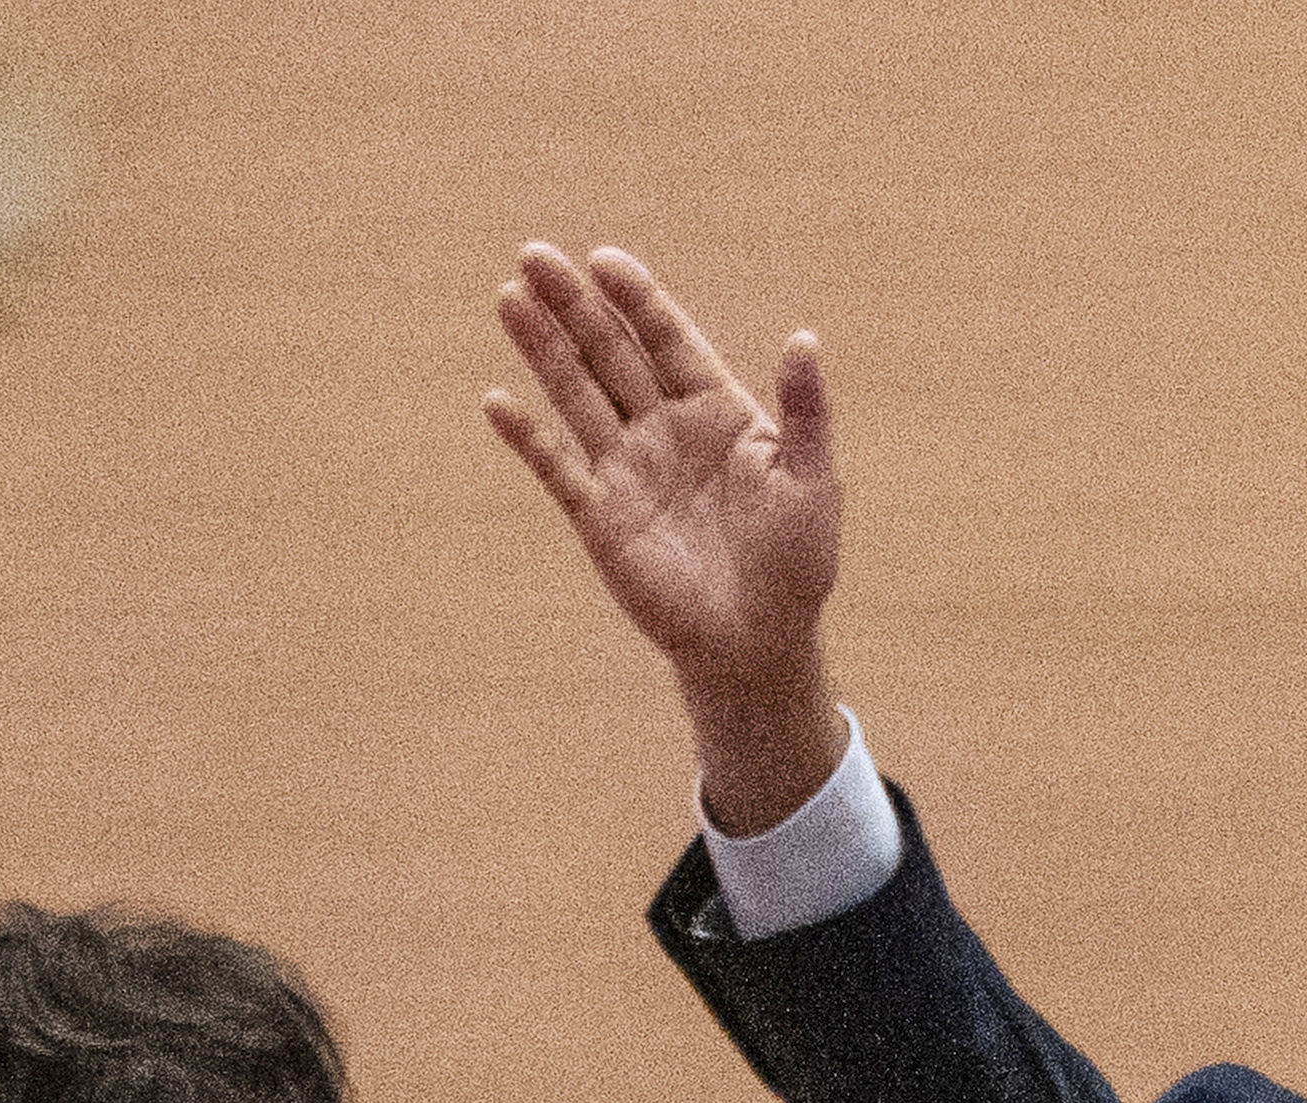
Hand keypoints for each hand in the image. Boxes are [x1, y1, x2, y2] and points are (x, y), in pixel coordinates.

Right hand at [485, 243, 848, 828]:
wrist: (759, 641)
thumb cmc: (794, 563)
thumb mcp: (810, 480)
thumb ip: (805, 410)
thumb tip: (804, 337)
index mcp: (718, 410)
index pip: (668, 340)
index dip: (637, 300)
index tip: (604, 260)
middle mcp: (665, 429)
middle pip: (611, 354)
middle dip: (574, 306)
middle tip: (534, 256)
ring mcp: (628, 469)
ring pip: (577, 395)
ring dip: (542, 348)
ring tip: (508, 297)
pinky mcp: (600, 516)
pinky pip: (557, 468)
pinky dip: (527, 437)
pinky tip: (496, 401)